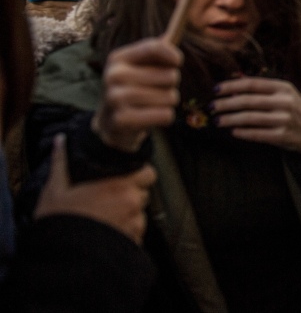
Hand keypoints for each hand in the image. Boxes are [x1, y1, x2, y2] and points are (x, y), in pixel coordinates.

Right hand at [35, 134, 155, 243]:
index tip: (126, 178)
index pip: (147, 173)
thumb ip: (61, 162)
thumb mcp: (55, 190)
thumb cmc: (59, 222)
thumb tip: (61, 141)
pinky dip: (126, 233)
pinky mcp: (134, 241)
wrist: (62, 258)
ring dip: (128, 215)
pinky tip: (107, 234)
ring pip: (141, 214)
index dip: (139, 175)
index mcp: (117, 184)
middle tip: (110, 201)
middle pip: (143, 193)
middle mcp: (131, 202)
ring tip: (105, 221)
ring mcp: (135, 223)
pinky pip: (136, 233)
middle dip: (131, 195)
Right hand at [93, 38, 182, 151]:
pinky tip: (150, 117)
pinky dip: (165, 117)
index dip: (172, 54)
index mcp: (119, 57)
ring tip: (152, 105)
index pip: (154, 47)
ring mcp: (116, 98)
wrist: (111, 123)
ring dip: (168, 103)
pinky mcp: (123, 120)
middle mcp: (114, 74)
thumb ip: (156, 51)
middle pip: (170, 75)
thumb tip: (175, 30)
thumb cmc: (133, 89)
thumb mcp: (140, 67)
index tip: (178, 61)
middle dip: (171, 86)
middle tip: (155, 91)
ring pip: (170, 97)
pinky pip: (165, 115)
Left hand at [212, 76, 300, 152]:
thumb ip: (262, 87)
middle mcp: (284, 102)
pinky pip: (257, 134)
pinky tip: (233, 131)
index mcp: (283, 87)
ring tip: (218, 120)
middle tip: (212, 106)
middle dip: (226, 104)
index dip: (232, 86)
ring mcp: (284, 119)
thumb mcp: (284, 93)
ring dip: (230, 119)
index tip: (216, 89)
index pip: (252, 84)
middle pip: (248, 101)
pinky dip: (242, 132)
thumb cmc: (294, 110)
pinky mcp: (282, 136)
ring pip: (250, 118)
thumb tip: (235, 80)